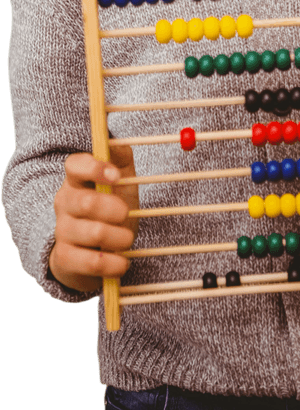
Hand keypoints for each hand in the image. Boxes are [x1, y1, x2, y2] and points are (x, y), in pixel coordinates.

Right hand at [49, 145, 138, 291]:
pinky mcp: (65, 259)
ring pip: (94, 233)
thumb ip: (120, 159)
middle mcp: (64, 203)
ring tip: (127, 239)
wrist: (93, 250)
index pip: (74, 165)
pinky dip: (113, 264)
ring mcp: (62, 231)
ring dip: (121, 237)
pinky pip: (91, 263)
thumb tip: (119, 144)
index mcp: (76, 181)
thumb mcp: (119, 182)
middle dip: (115, 209)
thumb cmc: (109, 209)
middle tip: (127, 213)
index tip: (116, 176)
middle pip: (87, 202)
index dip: (95, 168)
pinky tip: (122, 262)